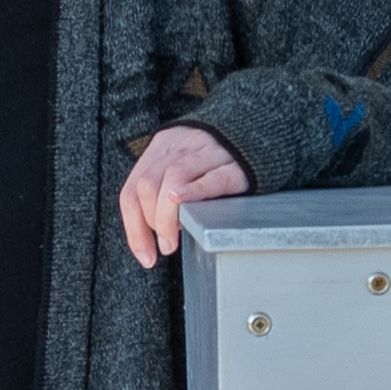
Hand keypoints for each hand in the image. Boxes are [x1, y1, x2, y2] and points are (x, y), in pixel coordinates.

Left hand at [118, 123, 250, 269]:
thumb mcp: (180, 171)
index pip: (132, 189)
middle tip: (164, 245)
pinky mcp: (234, 165)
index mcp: (162, 147)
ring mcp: (207, 152)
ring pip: (173, 177)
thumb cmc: (213, 165)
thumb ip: (162, 196)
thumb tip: (151, 240)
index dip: (133, 228)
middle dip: (151, 222)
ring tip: (172, 241)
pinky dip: (194, 192)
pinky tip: (185, 204)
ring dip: (167, 217)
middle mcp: (181, 146)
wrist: (258, 135)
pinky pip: (212, 178)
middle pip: (148, 184)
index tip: (144, 255)